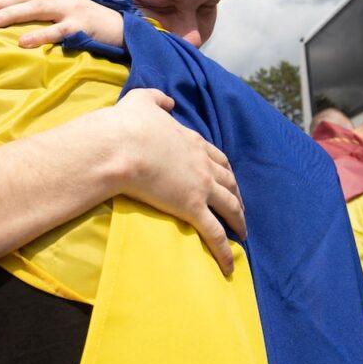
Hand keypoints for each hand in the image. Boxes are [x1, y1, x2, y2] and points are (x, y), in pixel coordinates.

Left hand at [0, 0, 124, 49]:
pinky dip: (40, 35)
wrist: (119, 27)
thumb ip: (38, 8)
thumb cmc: (84, 21)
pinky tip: (23, 42)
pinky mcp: (80, 25)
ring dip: (10, 15)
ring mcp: (68, 9)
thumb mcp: (59, 9)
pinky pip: (57, 31)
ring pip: (34, 9)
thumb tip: (13, 11)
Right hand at [101, 88, 244, 275]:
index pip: (216, 157)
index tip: (226, 179)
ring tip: (242, 233)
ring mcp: (200, 186)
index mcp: (191, 141)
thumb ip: (156, 98)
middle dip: (236, 195)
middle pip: (228, 182)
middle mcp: (202, 163)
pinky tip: (230, 265)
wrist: (119, 145)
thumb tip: (168, 100)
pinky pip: (215, 234)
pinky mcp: (192, 208)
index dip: (223, 170)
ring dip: (239, 220)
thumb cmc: (126, 125)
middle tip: (239, 208)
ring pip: (229, 207)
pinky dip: (225, 251)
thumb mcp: (142, 100)